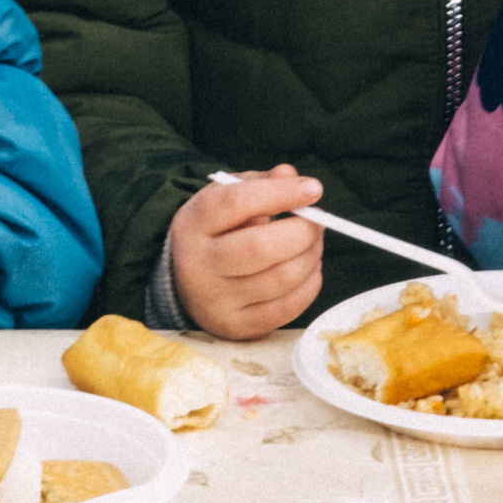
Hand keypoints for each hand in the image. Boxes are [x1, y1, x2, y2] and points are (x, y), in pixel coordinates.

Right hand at [170, 165, 323, 340]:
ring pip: (280, 279)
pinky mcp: (237, 326)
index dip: (281, 193)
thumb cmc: (217, 231)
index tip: (313, 189)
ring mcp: (217, 300)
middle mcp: (199, 264)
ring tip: (313, 243)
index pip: (237, 202)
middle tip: (318, 220)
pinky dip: (310, 285)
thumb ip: (260, 183)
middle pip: (260, 247)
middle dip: (303, 231)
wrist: (185, 282)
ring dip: (311, 256)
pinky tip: (308, 269)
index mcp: (194, 223)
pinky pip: (288, 308)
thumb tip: (291, 177)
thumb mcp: (227, 198)